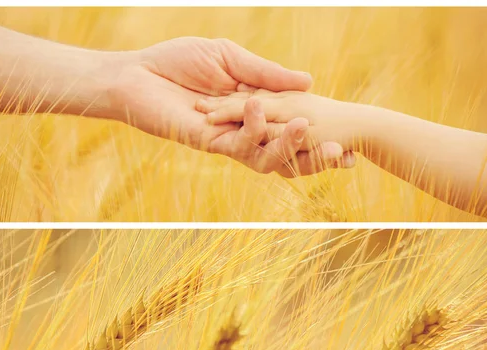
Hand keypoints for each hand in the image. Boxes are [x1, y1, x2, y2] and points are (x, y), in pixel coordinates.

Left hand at [104, 37, 343, 175]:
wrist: (137, 75)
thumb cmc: (178, 62)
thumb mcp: (230, 57)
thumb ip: (267, 73)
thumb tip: (310, 82)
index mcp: (253, 107)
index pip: (292, 123)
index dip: (319, 132)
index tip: (349, 141)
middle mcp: (244, 128)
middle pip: (285, 147)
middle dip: (313, 152)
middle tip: (342, 152)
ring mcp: (227, 139)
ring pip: (266, 155)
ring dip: (287, 145)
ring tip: (305, 126)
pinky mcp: (209, 144)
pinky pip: (239, 146)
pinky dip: (252, 129)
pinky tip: (258, 108)